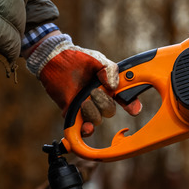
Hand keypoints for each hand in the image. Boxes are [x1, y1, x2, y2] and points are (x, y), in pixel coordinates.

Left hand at [25, 33, 140, 135]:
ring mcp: (87, 107)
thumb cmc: (78, 58)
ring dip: (92, 111)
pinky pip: (83, 128)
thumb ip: (110, 70)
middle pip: (110, 111)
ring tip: (83, 100)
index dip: (132, 106)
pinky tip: (85, 126)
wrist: (55, 60)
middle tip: (93, 91)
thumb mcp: (98, 59)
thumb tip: (114, 86)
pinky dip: (86, 130)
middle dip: (104, 103)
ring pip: (97, 119)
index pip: (126, 99)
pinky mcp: (73, 112)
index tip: (132, 109)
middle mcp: (100, 99)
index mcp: (110, 87)